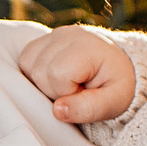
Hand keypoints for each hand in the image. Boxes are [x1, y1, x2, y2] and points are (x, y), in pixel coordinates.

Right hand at [19, 27, 136, 124]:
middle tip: (78, 90)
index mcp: (87, 47)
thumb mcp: (113, 103)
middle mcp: (67, 35)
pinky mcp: (44, 39)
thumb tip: (57, 110)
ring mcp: (53, 34)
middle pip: (39, 71)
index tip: (85, 92)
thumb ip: (88, 109)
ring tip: (67, 84)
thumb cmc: (117, 86)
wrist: (121, 66)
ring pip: (27, 65)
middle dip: (54, 90)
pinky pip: (25, 60)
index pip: (56, 74)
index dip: (67, 92)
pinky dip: (36, 74)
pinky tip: (55, 77)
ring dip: (43, 83)